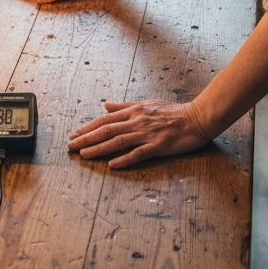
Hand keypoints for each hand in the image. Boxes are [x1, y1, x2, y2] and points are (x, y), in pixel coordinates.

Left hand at [67, 100, 213, 168]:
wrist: (197, 117)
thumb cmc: (173, 111)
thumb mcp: (147, 103)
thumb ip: (125, 106)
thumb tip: (105, 104)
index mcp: (134, 111)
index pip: (105, 119)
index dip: (88, 127)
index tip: (74, 135)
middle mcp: (137, 121)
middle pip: (107, 130)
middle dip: (86, 139)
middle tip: (71, 146)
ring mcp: (147, 133)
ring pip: (118, 141)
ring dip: (99, 148)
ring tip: (84, 155)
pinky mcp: (158, 145)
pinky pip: (138, 153)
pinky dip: (124, 159)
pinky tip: (112, 165)